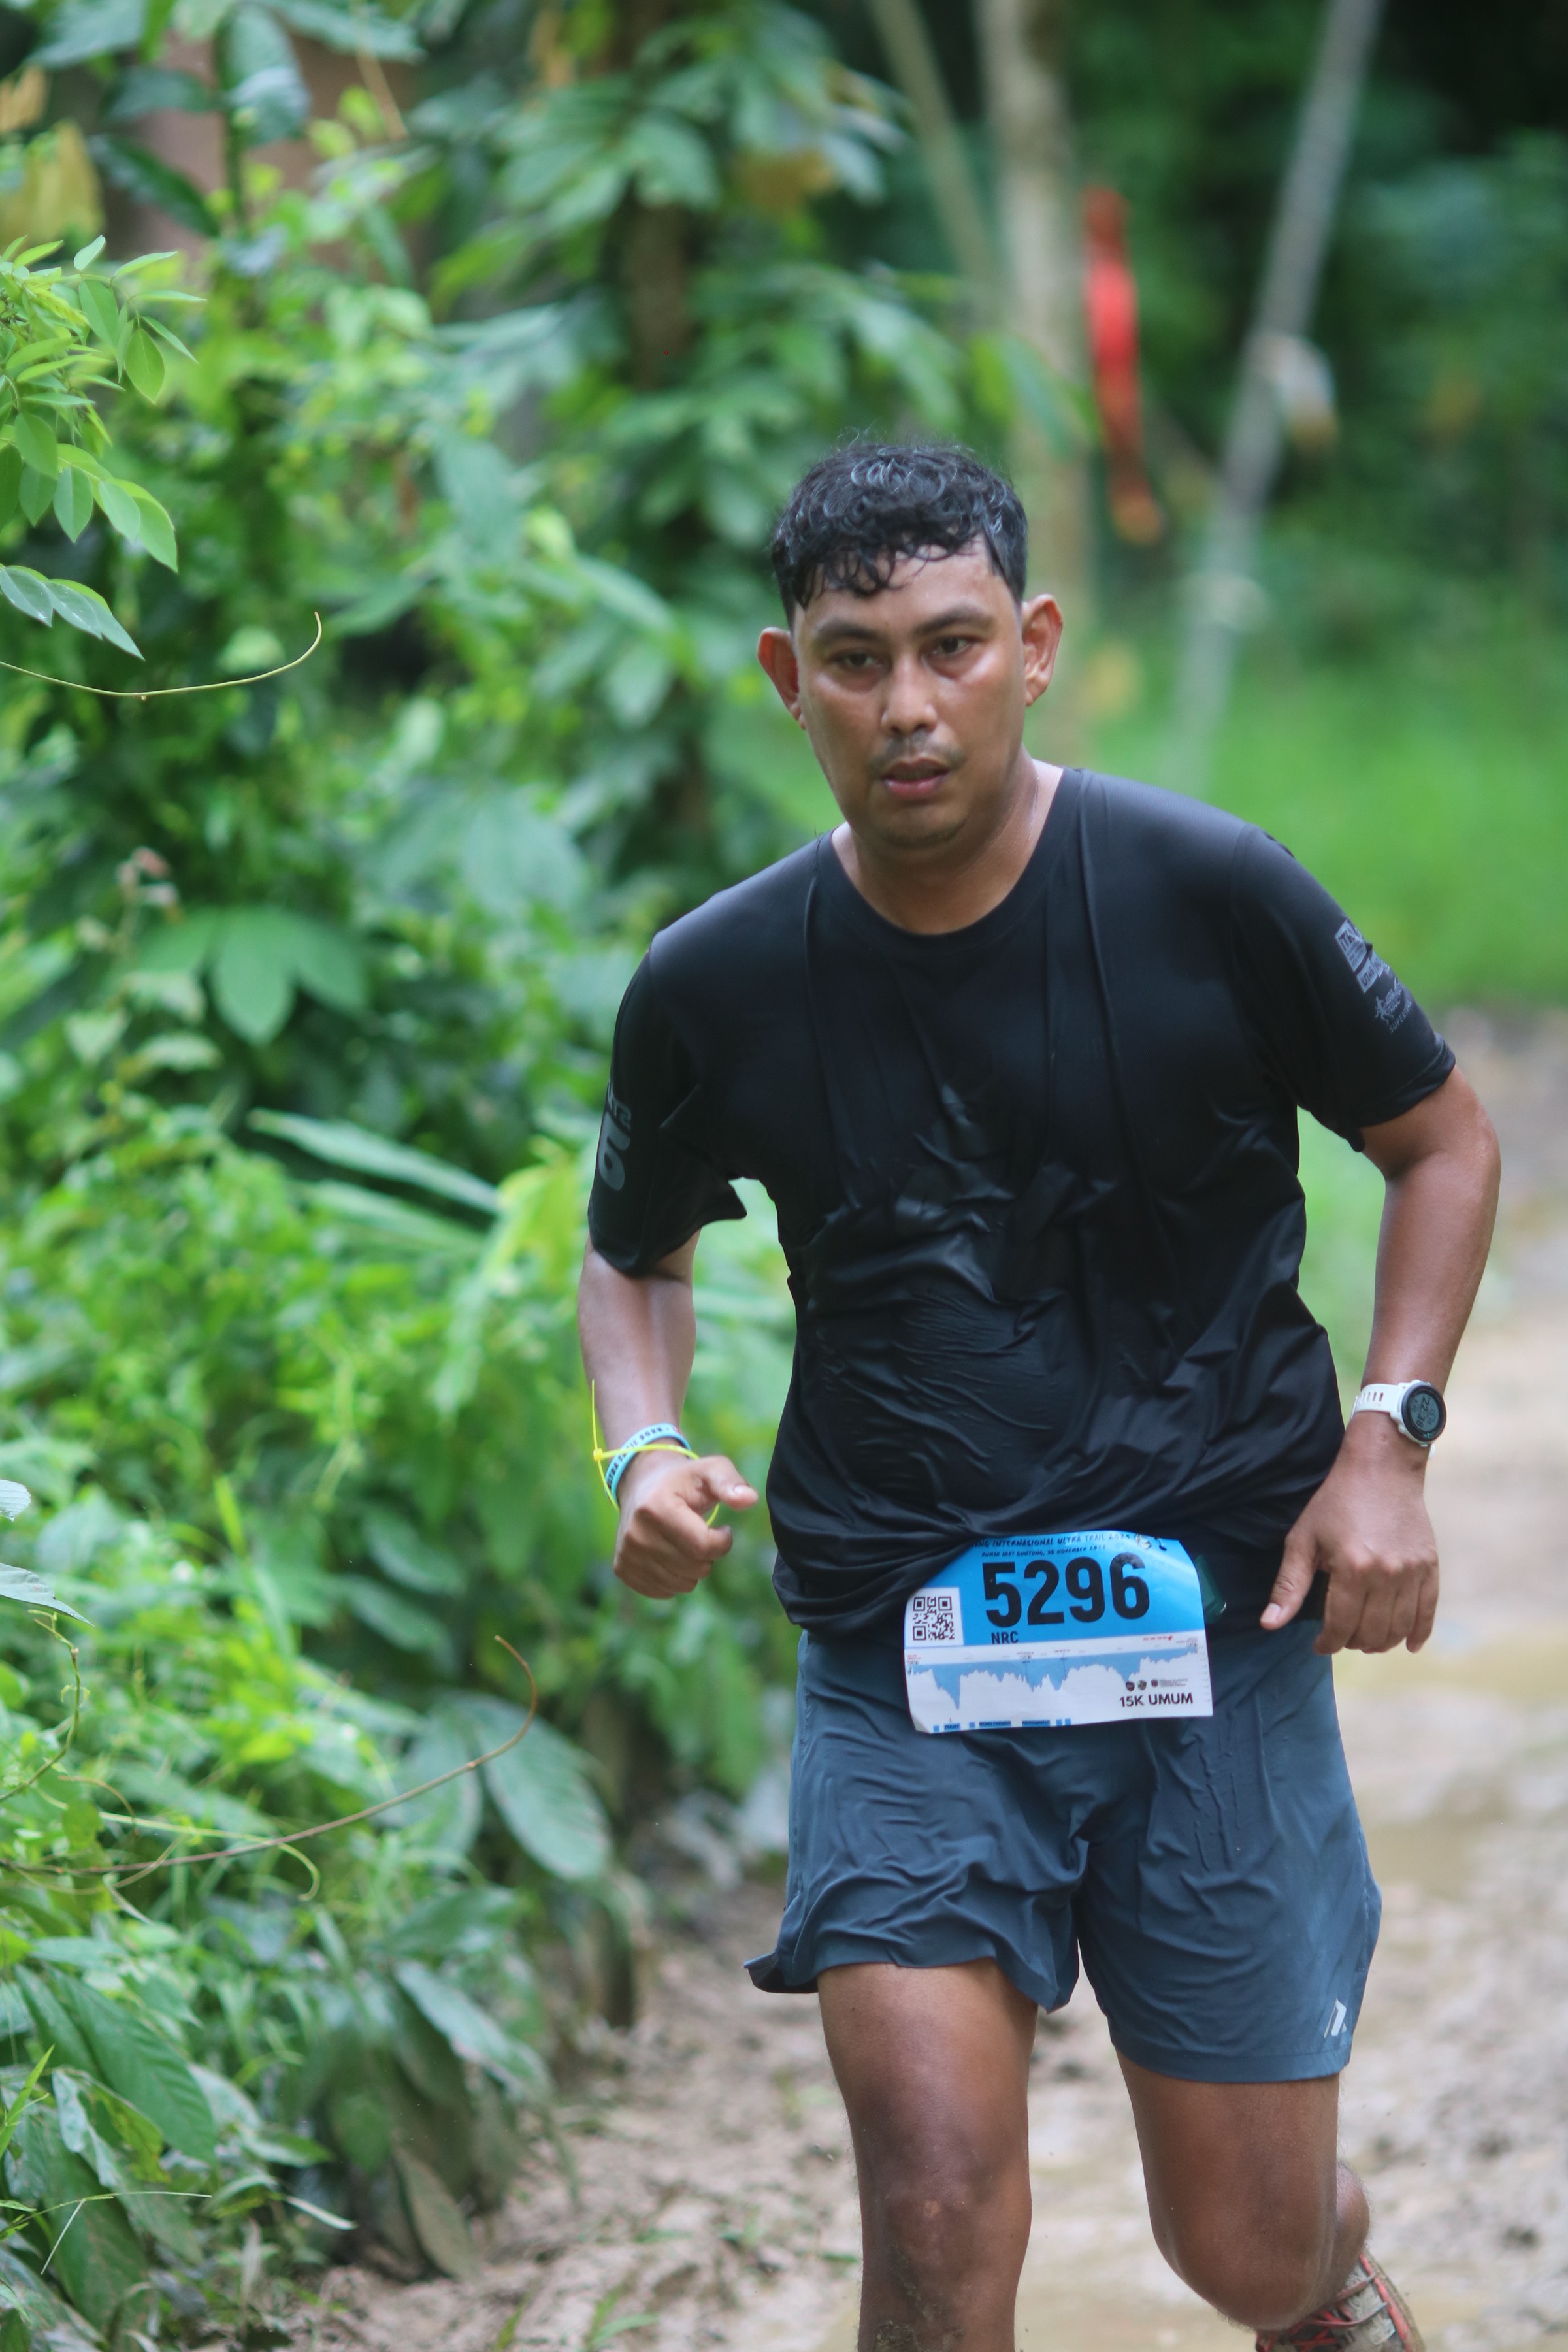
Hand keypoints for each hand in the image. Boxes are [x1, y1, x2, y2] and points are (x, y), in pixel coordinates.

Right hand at [612, 1449, 758, 1598]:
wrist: (642, 1485)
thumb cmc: (684, 1480)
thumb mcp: (710, 1471)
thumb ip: (731, 1483)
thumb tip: (750, 1499)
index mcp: (656, 1508)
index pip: (703, 1546)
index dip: (723, 1541)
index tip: (722, 1529)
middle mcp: (636, 1533)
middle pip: (694, 1569)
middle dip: (708, 1556)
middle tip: (701, 1535)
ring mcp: (626, 1553)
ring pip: (681, 1585)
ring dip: (693, 1569)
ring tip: (686, 1544)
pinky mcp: (622, 1569)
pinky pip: (663, 1592)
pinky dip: (675, 1579)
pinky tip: (671, 1556)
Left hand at [1261, 1414, 1438, 1654]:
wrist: (1381, 1469)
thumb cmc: (1335, 1502)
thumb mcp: (1303, 1539)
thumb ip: (1288, 1586)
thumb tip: (1268, 1624)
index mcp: (1352, 1569)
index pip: (1341, 1627)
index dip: (1327, 1643)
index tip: (1319, 1644)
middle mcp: (1386, 1575)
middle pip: (1371, 1632)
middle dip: (1352, 1643)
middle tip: (1340, 1637)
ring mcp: (1412, 1572)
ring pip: (1399, 1628)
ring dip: (1381, 1642)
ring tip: (1365, 1640)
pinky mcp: (1430, 1566)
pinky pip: (1428, 1612)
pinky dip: (1418, 1633)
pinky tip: (1408, 1645)